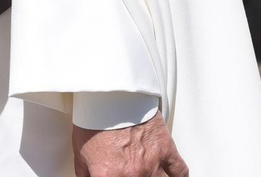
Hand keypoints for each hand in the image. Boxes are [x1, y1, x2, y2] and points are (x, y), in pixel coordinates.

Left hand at [72, 114, 188, 176]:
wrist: (110, 92)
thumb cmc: (95, 117)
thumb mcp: (80, 151)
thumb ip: (85, 174)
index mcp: (109, 176)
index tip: (111, 176)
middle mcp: (133, 174)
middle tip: (128, 171)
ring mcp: (151, 163)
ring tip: (147, 173)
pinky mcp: (166, 149)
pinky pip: (180, 172)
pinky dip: (177, 176)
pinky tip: (170, 176)